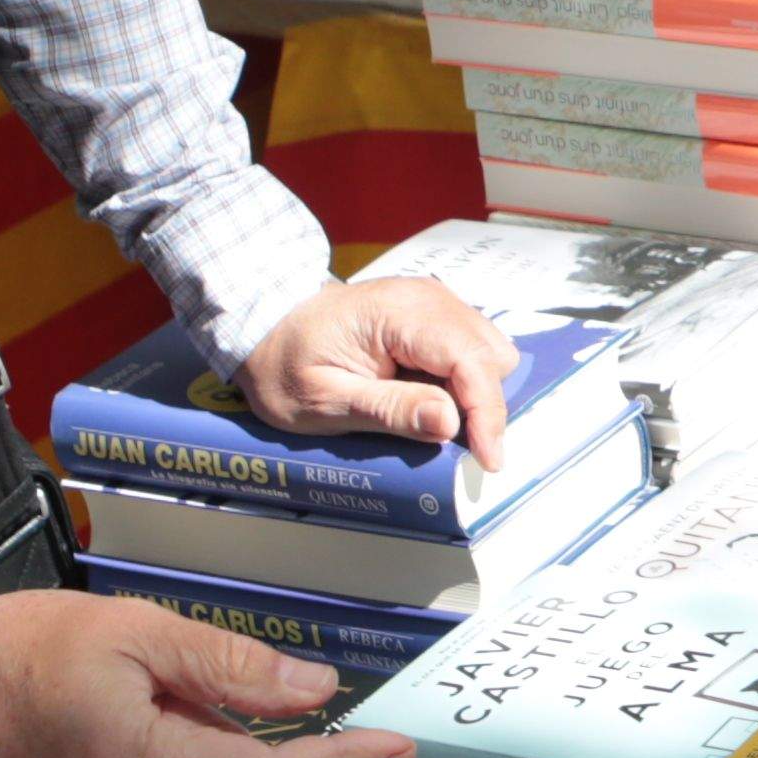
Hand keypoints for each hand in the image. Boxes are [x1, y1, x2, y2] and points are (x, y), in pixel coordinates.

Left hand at [229, 272, 516, 470]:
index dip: (486, 412)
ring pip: (489, 351)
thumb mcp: (325, 402)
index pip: (468, 358)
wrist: (266, 328)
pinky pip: (472, 348)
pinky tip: (427, 396)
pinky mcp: (434, 314)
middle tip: (445, 440)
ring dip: (475, 392)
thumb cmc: (286, 366)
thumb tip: (450, 423)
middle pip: (490, 354)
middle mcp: (426, 297)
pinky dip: (463, 380)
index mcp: (397, 313)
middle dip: (482, 403)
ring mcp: (433, 301)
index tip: (488, 459)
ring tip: (429, 416)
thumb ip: (389, 409)